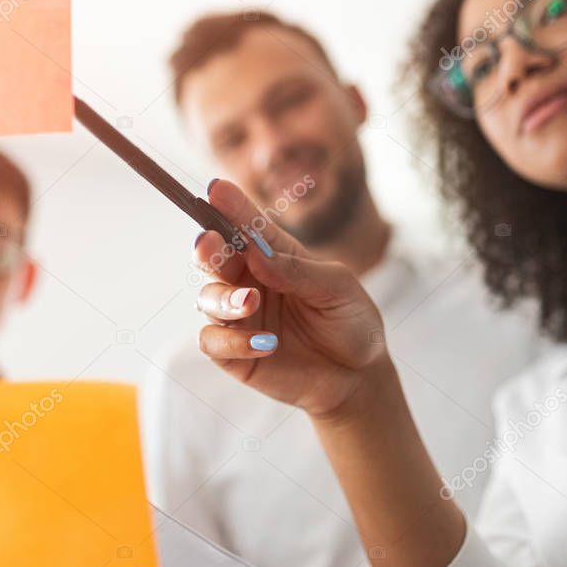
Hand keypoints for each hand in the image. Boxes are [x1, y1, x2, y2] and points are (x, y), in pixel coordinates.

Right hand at [194, 179, 389, 418]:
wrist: (358, 378)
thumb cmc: (351, 323)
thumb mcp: (337, 289)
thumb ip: (297, 271)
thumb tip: (257, 254)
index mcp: (274, 256)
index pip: (246, 226)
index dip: (230, 206)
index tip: (216, 188)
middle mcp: (249, 281)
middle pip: (212, 257)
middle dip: (207, 248)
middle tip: (210, 244)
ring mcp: (239, 318)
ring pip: (207, 297)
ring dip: (224, 298)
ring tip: (251, 303)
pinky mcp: (233, 353)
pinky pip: (211, 341)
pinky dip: (231, 340)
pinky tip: (265, 344)